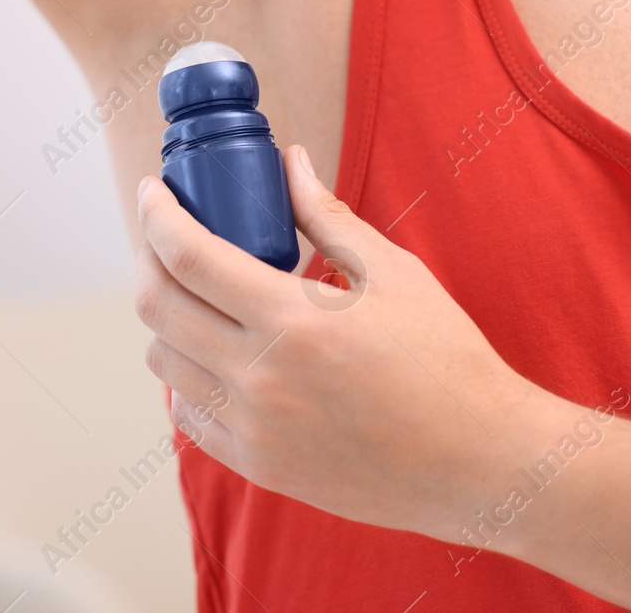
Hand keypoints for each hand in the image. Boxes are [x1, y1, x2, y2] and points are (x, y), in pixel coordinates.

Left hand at [133, 144, 558, 537]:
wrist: (481, 463)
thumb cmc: (447, 361)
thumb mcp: (394, 274)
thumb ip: (327, 218)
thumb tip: (290, 163)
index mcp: (293, 321)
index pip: (188, 256)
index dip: (157, 215)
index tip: (153, 191)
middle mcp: (261, 379)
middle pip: (158, 309)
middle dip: (149, 259)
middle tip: (165, 236)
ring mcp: (254, 429)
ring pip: (165, 363)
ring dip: (167, 320)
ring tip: (197, 295)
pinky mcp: (259, 466)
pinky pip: (190, 415)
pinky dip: (188, 377)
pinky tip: (215, 355)